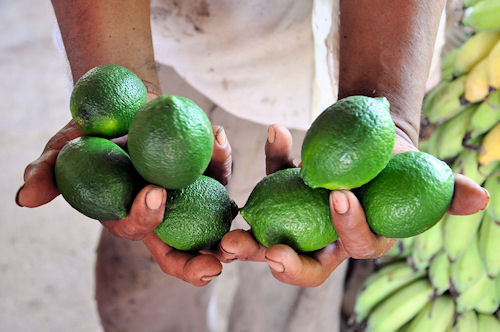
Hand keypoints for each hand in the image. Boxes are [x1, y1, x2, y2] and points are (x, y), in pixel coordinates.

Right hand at [16, 101, 232, 286]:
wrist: (121, 105)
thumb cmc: (91, 134)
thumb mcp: (65, 150)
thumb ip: (48, 173)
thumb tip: (24, 198)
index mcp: (131, 216)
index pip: (140, 233)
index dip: (147, 223)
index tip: (154, 195)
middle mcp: (166, 213)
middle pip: (186, 248)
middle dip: (201, 261)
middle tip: (218, 257)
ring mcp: (191, 193)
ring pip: (214, 209)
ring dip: (225, 201)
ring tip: (222, 170)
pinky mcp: (208, 170)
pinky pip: (219, 168)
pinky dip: (219, 153)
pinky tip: (217, 135)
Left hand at [218, 124, 488, 286]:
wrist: (370, 137)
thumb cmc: (396, 161)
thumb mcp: (420, 173)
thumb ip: (446, 191)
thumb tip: (481, 199)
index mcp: (360, 237)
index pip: (354, 246)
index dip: (349, 228)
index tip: (340, 197)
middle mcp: (325, 236)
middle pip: (303, 262)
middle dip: (285, 263)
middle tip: (268, 251)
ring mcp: (297, 218)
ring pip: (270, 237)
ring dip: (249, 238)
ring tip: (231, 231)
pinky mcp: (280, 192)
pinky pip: (270, 180)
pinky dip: (271, 159)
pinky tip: (275, 133)